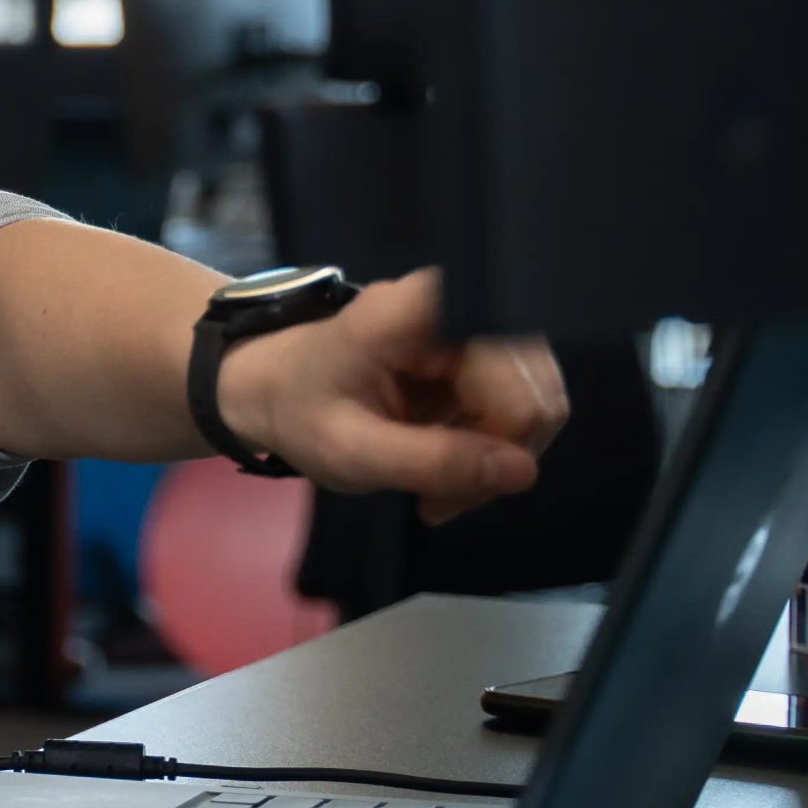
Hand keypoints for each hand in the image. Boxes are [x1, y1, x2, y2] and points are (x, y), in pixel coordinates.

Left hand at [218, 269, 566, 523]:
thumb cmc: (300, 410)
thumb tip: (523, 471)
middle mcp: (458, 306)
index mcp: (418, 312)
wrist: (273, 389)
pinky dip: (486, 450)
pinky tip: (442, 471)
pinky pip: (516, 408)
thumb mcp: (351, 452)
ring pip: (533, 403)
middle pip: (534, 389)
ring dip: (492, 460)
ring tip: (436, 492)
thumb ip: (433, 462)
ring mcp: (474, 329)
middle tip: (440, 501)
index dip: (499, 439)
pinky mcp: (480, 354)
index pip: (512, 375)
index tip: (445, 490)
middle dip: (497, 458)